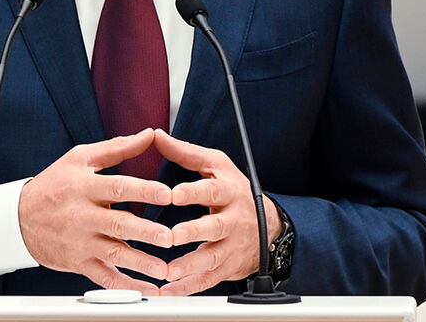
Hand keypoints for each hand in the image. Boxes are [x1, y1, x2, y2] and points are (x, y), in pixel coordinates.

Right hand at [18, 128, 172, 292]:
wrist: (18, 218)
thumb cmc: (53, 184)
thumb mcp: (80, 158)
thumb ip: (117, 148)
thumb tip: (149, 134)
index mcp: (84, 187)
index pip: (117, 187)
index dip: (143, 190)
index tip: (167, 193)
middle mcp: (83, 215)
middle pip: (117, 224)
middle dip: (145, 231)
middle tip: (169, 237)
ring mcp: (80, 241)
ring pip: (113, 253)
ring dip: (140, 262)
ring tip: (163, 269)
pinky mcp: (79, 262)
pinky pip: (104, 277)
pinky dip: (125, 285)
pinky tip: (146, 289)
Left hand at [153, 129, 281, 295]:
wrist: (268, 226)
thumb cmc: (233, 191)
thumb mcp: (216, 166)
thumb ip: (186, 153)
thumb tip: (157, 136)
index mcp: (228, 191)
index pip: (211, 191)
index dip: (193, 193)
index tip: (173, 195)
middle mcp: (232, 219)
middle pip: (214, 227)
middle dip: (193, 232)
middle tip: (172, 235)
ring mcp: (231, 245)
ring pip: (212, 258)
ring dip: (189, 265)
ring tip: (168, 271)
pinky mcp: (227, 267)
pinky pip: (208, 280)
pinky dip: (188, 287)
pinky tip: (168, 289)